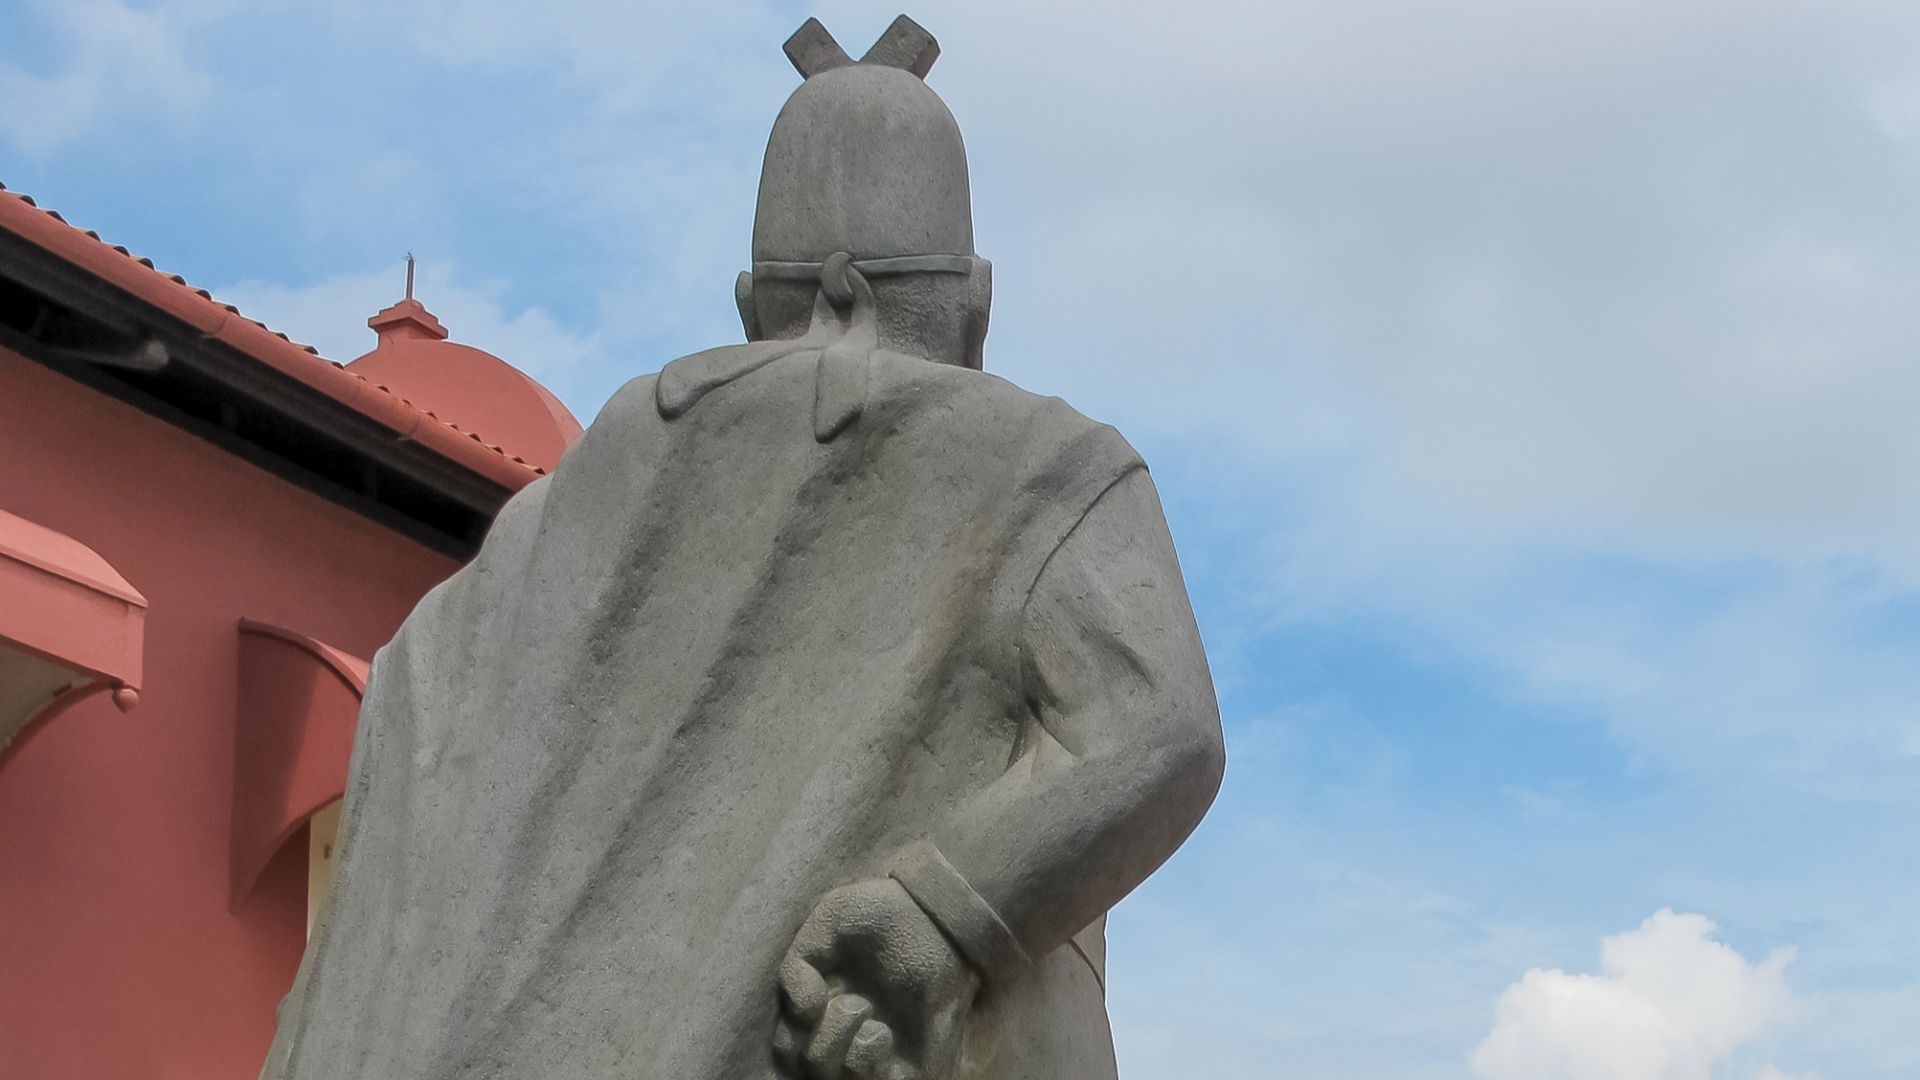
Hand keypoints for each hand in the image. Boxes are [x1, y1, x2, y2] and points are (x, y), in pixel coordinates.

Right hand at [773, 878, 977, 1079]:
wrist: (940, 918)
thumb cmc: (886, 915)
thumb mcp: (829, 921)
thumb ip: (798, 963)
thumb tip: (802, 1012)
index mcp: (823, 1005)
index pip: (787, 1041)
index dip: (794, 1021)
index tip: (821, 989)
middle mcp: (845, 1033)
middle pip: (799, 1064)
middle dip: (815, 1032)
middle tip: (849, 999)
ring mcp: (873, 1053)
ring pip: (827, 1078)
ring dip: (835, 1043)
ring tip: (865, 1009)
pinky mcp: (904, 1068)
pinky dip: (862, 1061)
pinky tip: (880, 1033)